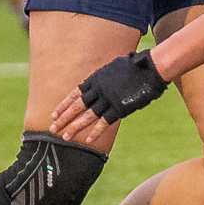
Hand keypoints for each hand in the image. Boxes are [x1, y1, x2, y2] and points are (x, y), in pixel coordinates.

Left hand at [51, 50, 169, 142]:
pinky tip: (88, 139)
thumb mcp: (113, 67)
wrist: (151, 67)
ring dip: (74, 127)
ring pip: (87, 116)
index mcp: (96, 79)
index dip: (63, 105)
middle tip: (52, 129)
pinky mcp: (120, 107)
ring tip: (64, 137)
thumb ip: (103, 77)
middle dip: (63, 118)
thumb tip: (98, 82)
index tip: (54, 114)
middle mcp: (99, 90)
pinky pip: (105, 121)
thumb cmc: (135, 65)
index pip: (74, 94)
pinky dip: (96, 131)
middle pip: (76, 107)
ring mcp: (108, 99)